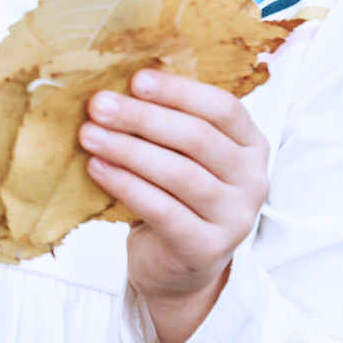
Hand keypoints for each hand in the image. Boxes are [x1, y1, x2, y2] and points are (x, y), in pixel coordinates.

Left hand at [80, 70, 269, 342]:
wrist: (176, 264)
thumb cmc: (174, 195)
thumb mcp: (179, 154)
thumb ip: (164, 122)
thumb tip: (116, 84)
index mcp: (250, 145)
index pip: (223, 108)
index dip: (179, 91)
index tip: (136, 79)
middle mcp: (252, 179)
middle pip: (198, 137)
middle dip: (142, 117)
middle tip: (98, 105)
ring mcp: (235, 217)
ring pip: (180, 174)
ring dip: (129, 150)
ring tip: (89, 135)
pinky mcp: (208, 248)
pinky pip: (164, 210)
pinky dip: (127, 186)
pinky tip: (98, 168)